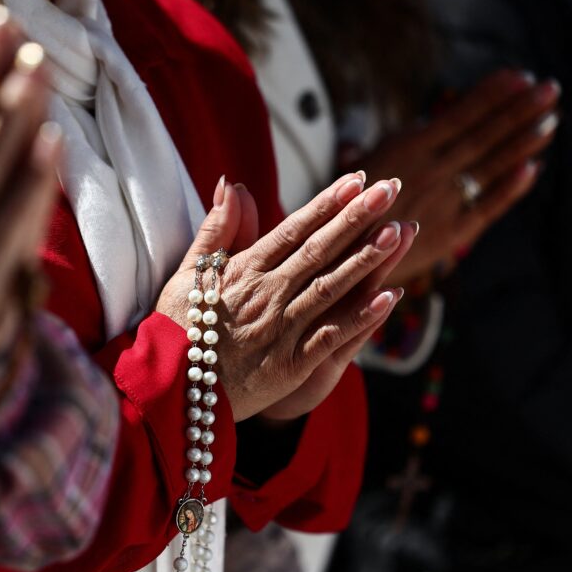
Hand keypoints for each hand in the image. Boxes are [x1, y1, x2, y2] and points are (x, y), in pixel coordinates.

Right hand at [156, 174, 415, 421]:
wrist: (172, 390)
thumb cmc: (178, 327)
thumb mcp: (187, 272)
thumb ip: (215, 229)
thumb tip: (231, 184)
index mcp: (243, 271)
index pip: (292, 229)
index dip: (326, 203)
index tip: (356, 180)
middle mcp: (266, 295)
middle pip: (319, 251)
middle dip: (357, 218)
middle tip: (391, 189)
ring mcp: (281, 329)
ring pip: (331, 288)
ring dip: (367, 259)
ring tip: (399, 231)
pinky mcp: (292, 365)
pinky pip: (331, 336)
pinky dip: (361, 317)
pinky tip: (390, 296)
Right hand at [356, 69, 556, 283]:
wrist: (337, 258)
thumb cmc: (344, 207)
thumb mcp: (363, 163)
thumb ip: (399, 143)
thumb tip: (424, 123)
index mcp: (408, 151)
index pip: (459, 116)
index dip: (491, 96)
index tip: (520, 75)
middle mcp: (430, 173)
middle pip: (483, 137)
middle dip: (519, 111)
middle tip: (550, 89)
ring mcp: (442, 203)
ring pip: (490, 167)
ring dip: (522, 143)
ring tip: (551, 120)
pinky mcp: (448, 233)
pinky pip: (486, 207)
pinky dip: (510, 188)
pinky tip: (531, 169)